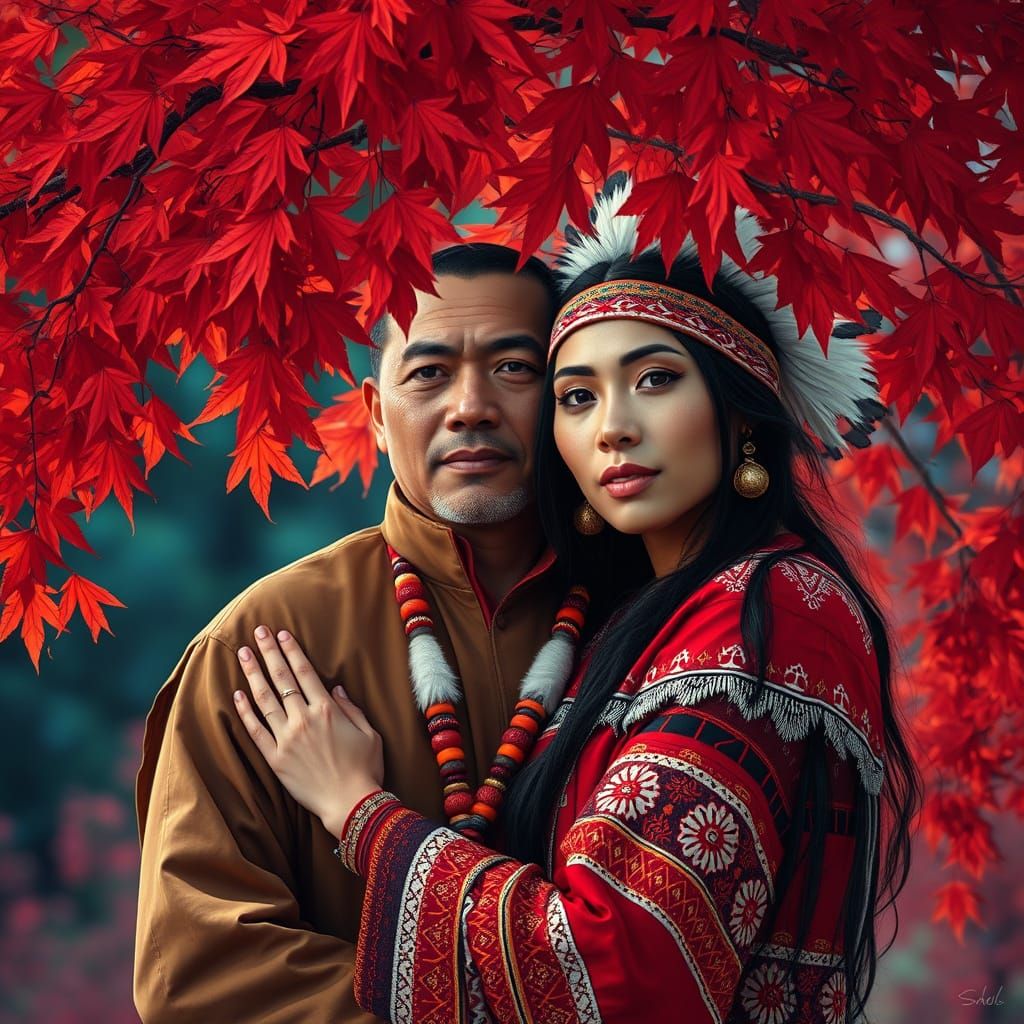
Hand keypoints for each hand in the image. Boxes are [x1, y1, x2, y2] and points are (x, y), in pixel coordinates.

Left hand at [232, 626, 383, 838]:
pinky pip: (256, 730)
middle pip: (281, 679)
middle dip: (269, 652)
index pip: (304, 672)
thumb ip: (351, 708)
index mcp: (327, 710)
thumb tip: (336, 688)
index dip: (291, 651)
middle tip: (257, 632)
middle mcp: (303, 719)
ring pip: (264, 700)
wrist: (351, 804)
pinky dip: (245, 711)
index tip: (281, 634)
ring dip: (252, 674)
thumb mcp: (369, 733)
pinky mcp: (275, 759)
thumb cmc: (366, 768)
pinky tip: (237, 694)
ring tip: (243, 654)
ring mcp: (286, 739)